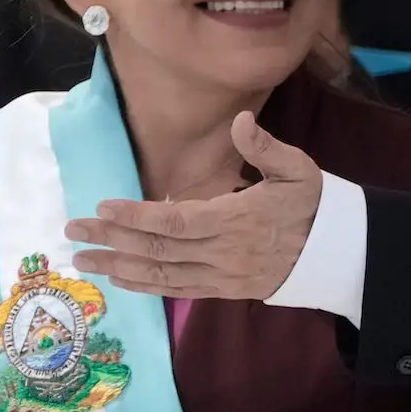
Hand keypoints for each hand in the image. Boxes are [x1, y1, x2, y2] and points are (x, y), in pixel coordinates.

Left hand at [67, 113, 322, 298]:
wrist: (338, 253)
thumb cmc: (314, 204)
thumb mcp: (299, 169)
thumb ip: (266, 147)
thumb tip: (242, 121)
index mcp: (236, 219)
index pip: (175, 221)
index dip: (136, 217)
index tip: (102, 207)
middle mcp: (223, 252)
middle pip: (158, 249)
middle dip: (111, 241)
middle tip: (72, 231)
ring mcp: (222, 276)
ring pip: (162, 275)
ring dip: (119, 268)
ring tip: (83, 261)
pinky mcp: (224, 290)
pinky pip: (178, 291)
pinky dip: (146, 286)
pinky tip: (120, 280)